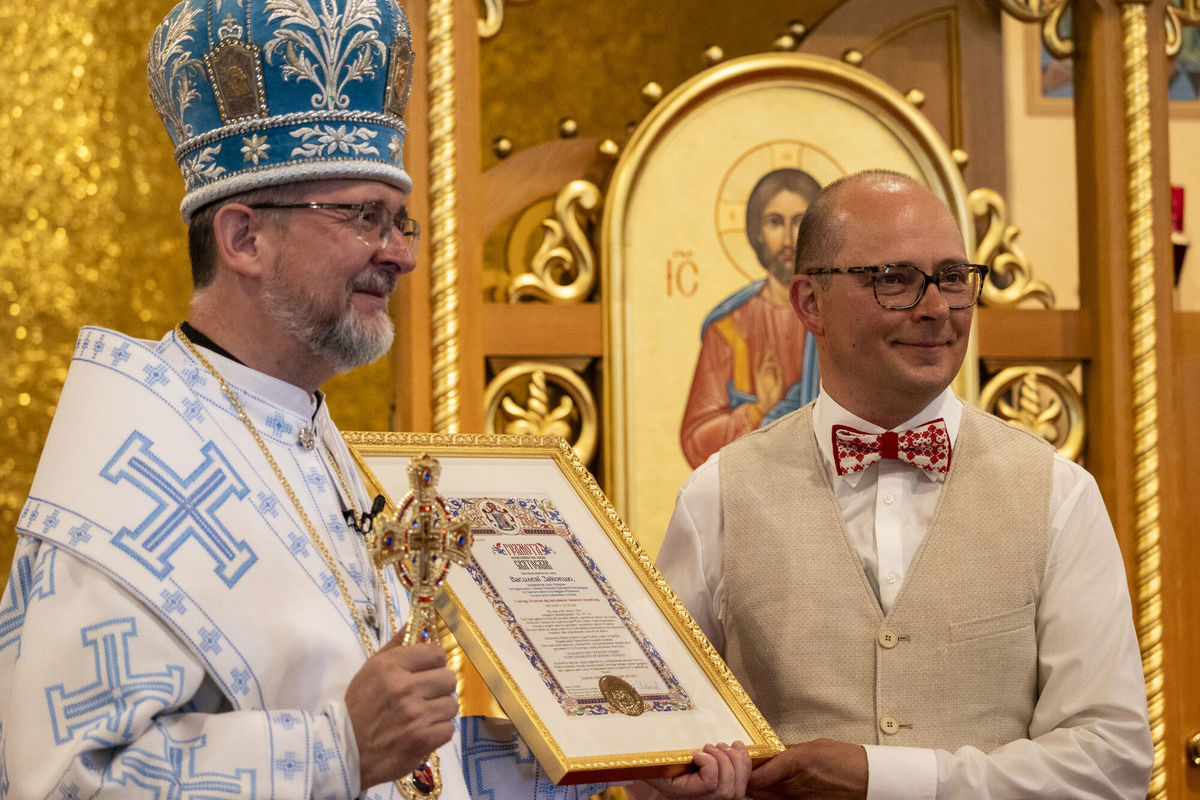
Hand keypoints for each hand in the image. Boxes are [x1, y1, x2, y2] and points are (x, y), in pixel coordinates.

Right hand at [345, 638, 458, 788]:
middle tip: (425, 696)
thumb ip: (395, 646)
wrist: (343, 752)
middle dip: (439, 687)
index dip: (434, 663)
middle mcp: (405, 687)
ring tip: (422, 716)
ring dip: (439, 711)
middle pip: (448, 678)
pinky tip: (421, 732)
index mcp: (390, 666)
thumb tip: (415, 623)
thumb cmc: (358, 708)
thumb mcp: (370, 670)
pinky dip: (437, 732)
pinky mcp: (422, 740)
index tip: (427, 671)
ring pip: (451, 704)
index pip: (436, 653)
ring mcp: (415, 715)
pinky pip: (448, 729)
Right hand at [643, 741, 750, 799]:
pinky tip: (736, 747)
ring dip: (734, 761)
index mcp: (684, 794)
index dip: (709, 764)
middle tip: (710, 746)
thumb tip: (651, 752)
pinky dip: (745, 761)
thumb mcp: (655, 763)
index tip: (696, 752)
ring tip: (722, 746)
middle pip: (727, 790)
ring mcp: (715, 798)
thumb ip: (659, 759)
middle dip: (724, 761)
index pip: (709, 784)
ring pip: (738, 788)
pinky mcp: (725, 788)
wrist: (659, 770)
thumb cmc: (656, 764)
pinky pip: (743, 781)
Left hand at [746, 739, 866, 799]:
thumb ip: (787, 751)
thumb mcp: (813, 746)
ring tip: (757, 776)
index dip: (741, 769)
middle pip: (755, 790)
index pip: (754, 776)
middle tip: (741, 768)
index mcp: (794, 764)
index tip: (738, 760)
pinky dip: (773, 795)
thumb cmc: (847, 760)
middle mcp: (793, 787)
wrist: (869, 780)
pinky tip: (774, 787)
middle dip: (746, 779)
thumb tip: (770, 752)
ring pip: (765, 798)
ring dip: (758, 788)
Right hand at [752, 348, 783, 414]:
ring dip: (767, 354)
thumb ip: (778, 373)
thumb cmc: (774, 396)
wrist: (768, 404)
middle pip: (767, 360)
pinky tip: (759, 353)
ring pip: (764, 362)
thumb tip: (777, 363)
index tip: (773, 348)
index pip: (771, 363)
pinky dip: (757, 360)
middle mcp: (765, 374)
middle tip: (770, 343)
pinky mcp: (757, 378)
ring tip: (770, 346)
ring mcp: (761, 376)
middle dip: (769, 352)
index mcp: (770, 376)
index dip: (771, 356)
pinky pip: (757, 367)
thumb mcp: (780, 383)